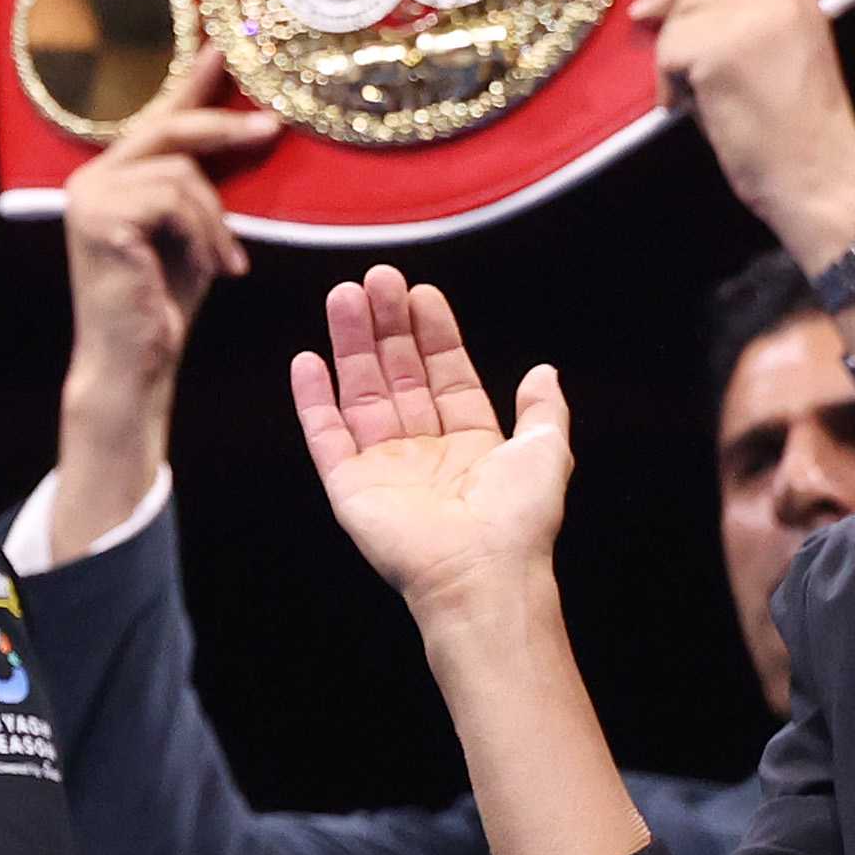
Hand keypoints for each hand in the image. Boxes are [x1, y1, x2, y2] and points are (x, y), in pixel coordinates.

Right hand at [59, 47, 272, 392]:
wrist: (135, 360)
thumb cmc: (164, 301)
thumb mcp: (192, 231)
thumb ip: (198, 186)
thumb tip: (245, 130)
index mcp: (108, 178)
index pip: (155, 118)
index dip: (191, 84)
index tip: (223, 49)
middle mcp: (90, 179)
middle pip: (166, 129)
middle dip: (222, 127)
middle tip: (270, 128)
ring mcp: (90, 197)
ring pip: (180, 173)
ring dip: (216, 220)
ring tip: (227, 261)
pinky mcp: (101, 218)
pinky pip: (174, 201)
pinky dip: (204, 235)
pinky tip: (213, 268)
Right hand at [291, 269, 574, 617]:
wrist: (480, 575)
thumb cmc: (519, 522)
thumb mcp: (546, 452)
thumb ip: (543, 408)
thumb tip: (544, 370)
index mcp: (470, 442)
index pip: (445, 374)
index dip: (433, 333)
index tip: (421, 293)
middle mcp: (423, 449)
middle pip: (398, 374)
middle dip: (386, 326)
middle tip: (377, 279)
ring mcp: (383, 465)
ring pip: (360, 392)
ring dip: (350, 344)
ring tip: (344, 296)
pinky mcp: (348, 485)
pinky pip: (325, 434)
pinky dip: (313, 398)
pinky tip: (307, 360)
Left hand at [635, 0, 854, 262]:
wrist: (818, 176)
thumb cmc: (792, 136)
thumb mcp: (776, 61)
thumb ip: (741, 31)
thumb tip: (678, 18)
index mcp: (799, 1)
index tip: (651, 8)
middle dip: (668, 21)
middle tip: (652, 48)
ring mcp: (751, 21)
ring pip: (678, 24)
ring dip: (673, 62)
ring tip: (698, 100)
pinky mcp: (721, 50)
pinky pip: (669, 55)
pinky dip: (670, 86)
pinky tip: (692, 110)